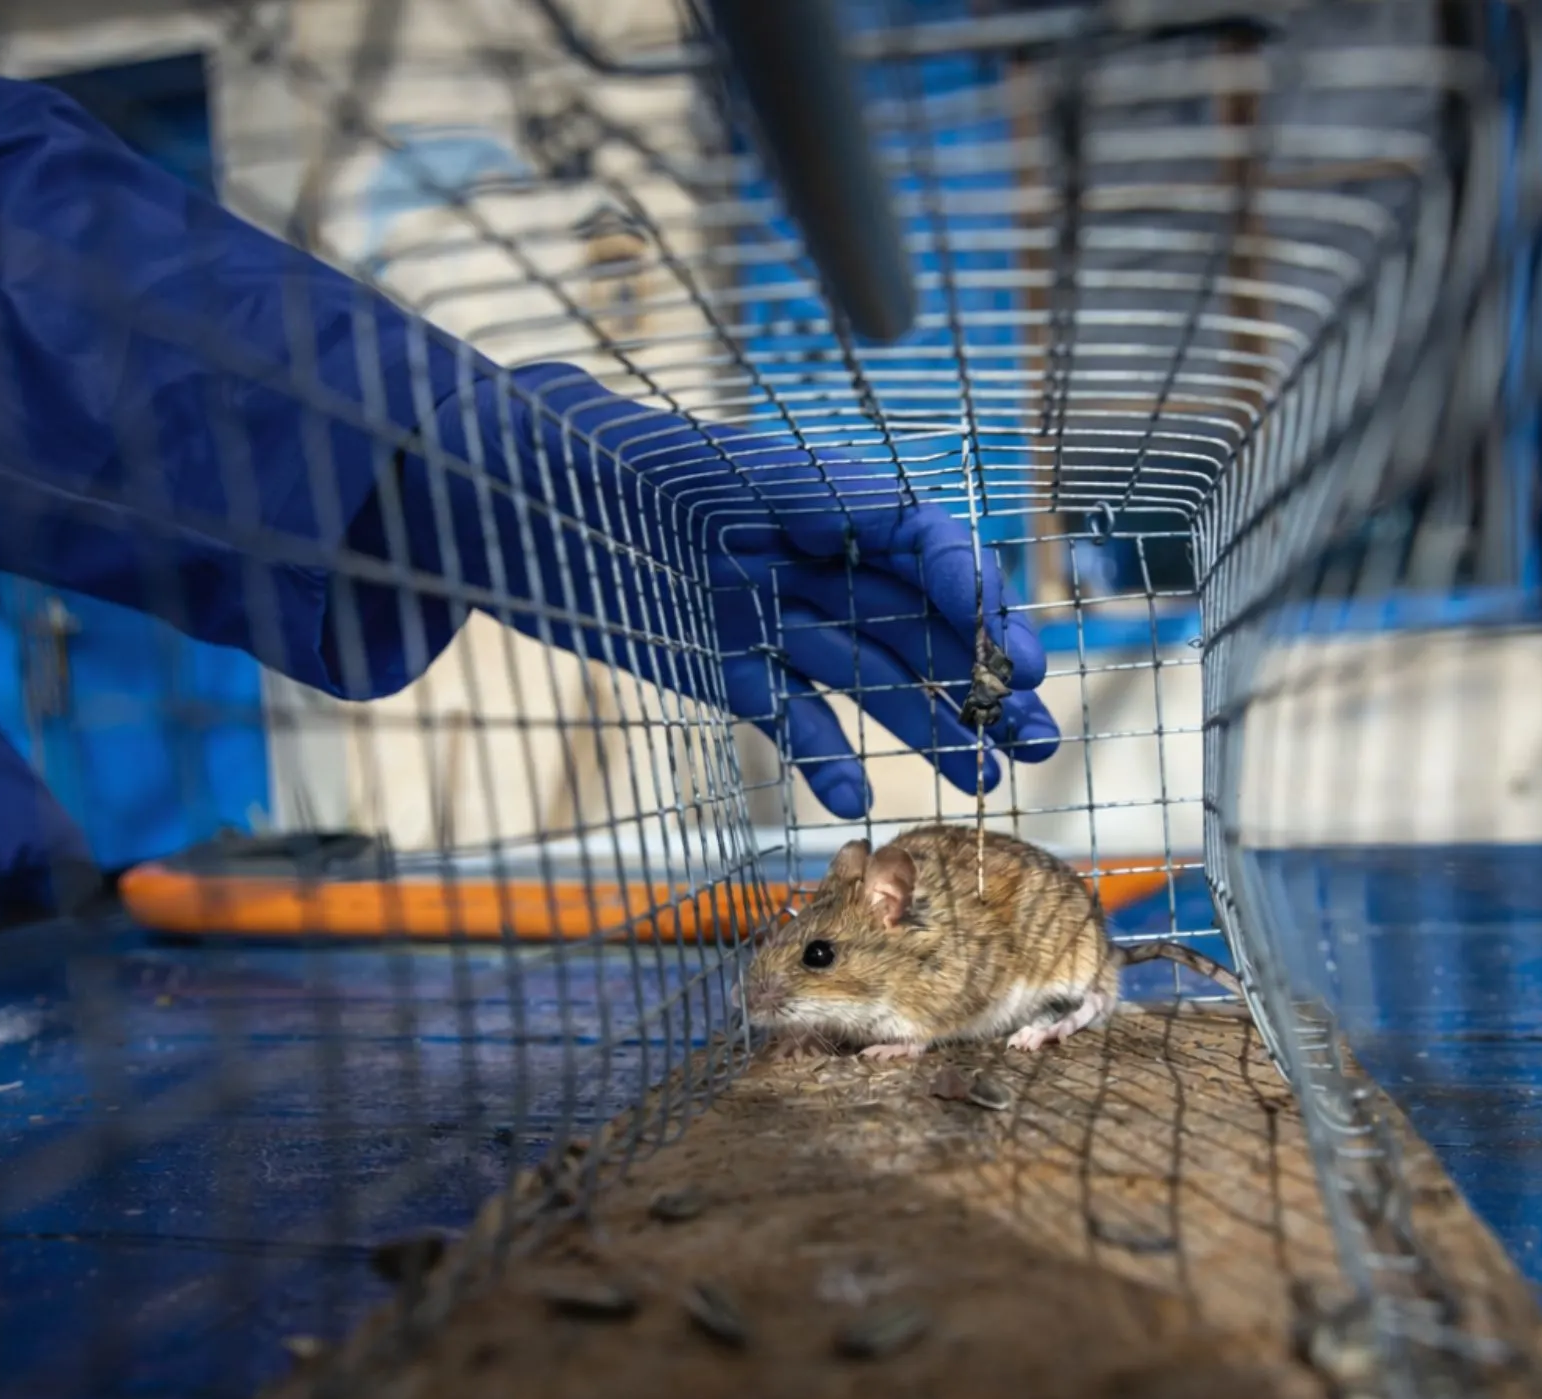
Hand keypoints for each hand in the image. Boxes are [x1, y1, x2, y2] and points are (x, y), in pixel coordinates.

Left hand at [389, 362, 1059, 819]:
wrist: (504, 493)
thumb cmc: (596, 456)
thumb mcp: (702, 464)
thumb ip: (803, 495)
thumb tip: (904, 521)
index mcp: (818, 495)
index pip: (922, 542)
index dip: (972, 593)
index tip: (1006, 649)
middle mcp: (809, 557)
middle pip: (918, 621)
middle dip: (983, 676)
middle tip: (1037, 733)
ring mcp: (773, 616)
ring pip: (871, 676)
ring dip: (932, 727)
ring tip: (988, 777)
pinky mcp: (728, 668)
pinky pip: (792, 717)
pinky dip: (823, 757)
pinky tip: (855, 797)